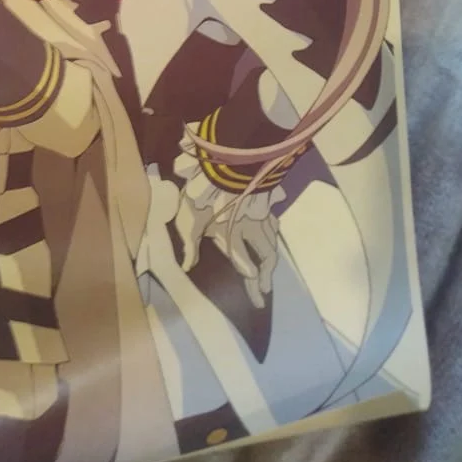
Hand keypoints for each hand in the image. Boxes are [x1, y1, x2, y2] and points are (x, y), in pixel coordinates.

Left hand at [174, 135, 284, 309]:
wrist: (223, 163)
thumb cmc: (203, 193)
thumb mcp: (189, 218)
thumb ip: (190, 244)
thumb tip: (187, 267)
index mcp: (233, 235)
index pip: (245, 265)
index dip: (252, 284)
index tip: (258, 298)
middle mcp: (251, 228)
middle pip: (265, 255)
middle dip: (266, 275)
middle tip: (265, 289)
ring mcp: (259, 212)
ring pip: (272, 239)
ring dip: (271, 256)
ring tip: (269, 268)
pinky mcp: (263, 198)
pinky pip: (272, 220)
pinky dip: (273, 232)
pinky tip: (273, 232)